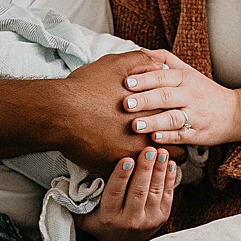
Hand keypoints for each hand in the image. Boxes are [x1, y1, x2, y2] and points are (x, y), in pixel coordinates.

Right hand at [59, 51, 177, 170]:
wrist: (59, 113)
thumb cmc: (86, 87)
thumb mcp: (116, 64)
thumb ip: (142, 61)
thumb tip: (160, 63)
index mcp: (153, 110)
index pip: (181, 122)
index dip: (178, 123)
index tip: (173, 123)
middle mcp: (148, 134)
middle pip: (177, 148)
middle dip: (173, 146)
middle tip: (165, 144)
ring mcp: (133, 154)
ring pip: (159, 168)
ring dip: (156, 163)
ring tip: (149, 158)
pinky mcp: (117, 169)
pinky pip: (135, 179)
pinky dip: (135, 174)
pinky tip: (130, 167)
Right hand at [77, 149, 176, 240]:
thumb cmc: (102, 223)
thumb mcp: (85, 219)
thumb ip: (74, 206)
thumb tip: (55, 190)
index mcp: (110, 218)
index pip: (115, 194)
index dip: (121, 176)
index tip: (126, 159)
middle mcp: (131, 220)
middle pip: (138, 191)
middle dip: (144, 169)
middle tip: (148, 149)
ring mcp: (150, 219)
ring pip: (154, 190)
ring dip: (159, 169)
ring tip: (160, 151)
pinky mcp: (164, 216)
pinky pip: (167, 193)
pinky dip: (169, 177)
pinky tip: (169, 162)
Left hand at [121, 50, 240, 145]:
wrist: (234, 113)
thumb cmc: (204, 91)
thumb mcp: (188, 71)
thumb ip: (166, 60)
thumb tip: (142, 51)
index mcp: (185, 78)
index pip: (162, 77)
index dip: (144, 79)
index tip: (126, 82)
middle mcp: (190, 95)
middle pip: (165, 96)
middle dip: (145, 100)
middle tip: (126, 104)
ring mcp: (194, 116)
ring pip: (172, 118)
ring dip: (153, 122)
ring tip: (135, 125)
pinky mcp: (197, 134)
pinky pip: (180, 136)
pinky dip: (167, 138)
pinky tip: (153, 138)